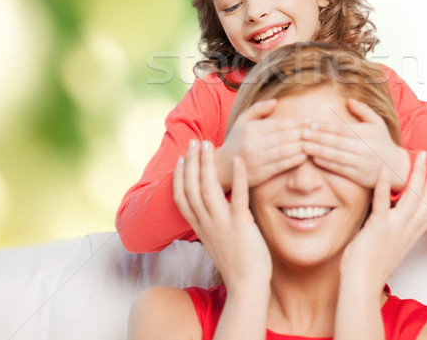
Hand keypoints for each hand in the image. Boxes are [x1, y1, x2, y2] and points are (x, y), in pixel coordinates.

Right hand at [173, 140, 271, 287]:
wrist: (247, 285)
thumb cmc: (236, 261)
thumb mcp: (216, 239)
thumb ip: (210, 222)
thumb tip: (211, 207)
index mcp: (199, 227)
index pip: (181, 197)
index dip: (179, 176)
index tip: (182, 159)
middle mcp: (206, 223)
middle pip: (191, 188)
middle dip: (191, 163)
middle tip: (194, 142)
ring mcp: (221, 224)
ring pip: (207, 189)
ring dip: (207, 165)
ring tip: (209, 145)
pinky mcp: (240, 224)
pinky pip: (237, 197)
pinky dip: (238, 177)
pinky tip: (239, 160)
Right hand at [216, 99, 306, 189]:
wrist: (221, 168)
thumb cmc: (235, 141)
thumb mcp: (241, 121)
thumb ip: (258, 109)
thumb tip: (275, 101)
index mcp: (250, 129)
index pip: (278, 124)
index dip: (296, 122)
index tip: (309, 120)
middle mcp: (252, 144)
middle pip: (284, 137)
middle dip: (302, 132)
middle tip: (316, 130)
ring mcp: (256, 160)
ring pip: (284, 150)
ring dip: (301, 146)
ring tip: (314, 142)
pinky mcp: (260, 174)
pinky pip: (281, 165)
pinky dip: (294, 160)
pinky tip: (304, 156)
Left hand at [301, 98, 409, 189]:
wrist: (397, 167)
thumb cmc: (382, 142)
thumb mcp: (377, 123)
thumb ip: (363, 110)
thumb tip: (348, 100)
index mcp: (369, 133)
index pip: (342, 129)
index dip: (324, 126)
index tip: (309, 122)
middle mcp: (366, 148)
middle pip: (337, 142)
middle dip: (317, 137)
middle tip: (302, 132)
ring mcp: (362, 163)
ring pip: (336, 156)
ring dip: (318, 150)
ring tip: (303, 145)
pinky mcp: (359, 176)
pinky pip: (340, 169)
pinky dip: (326, 164)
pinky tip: (314, 158)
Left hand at [339, 152, 426, 294]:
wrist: (361, 284)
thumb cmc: (370, 265)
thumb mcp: (390, 244)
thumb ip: (396, 228)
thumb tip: (395, 215)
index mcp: (411, 234)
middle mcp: (407, 230)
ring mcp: (394, 228)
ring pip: (413, 197)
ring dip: (418, 174)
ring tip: (421, 156)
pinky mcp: (378, 227)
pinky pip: (382, 201)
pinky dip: (383, 183)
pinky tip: (384, 166)